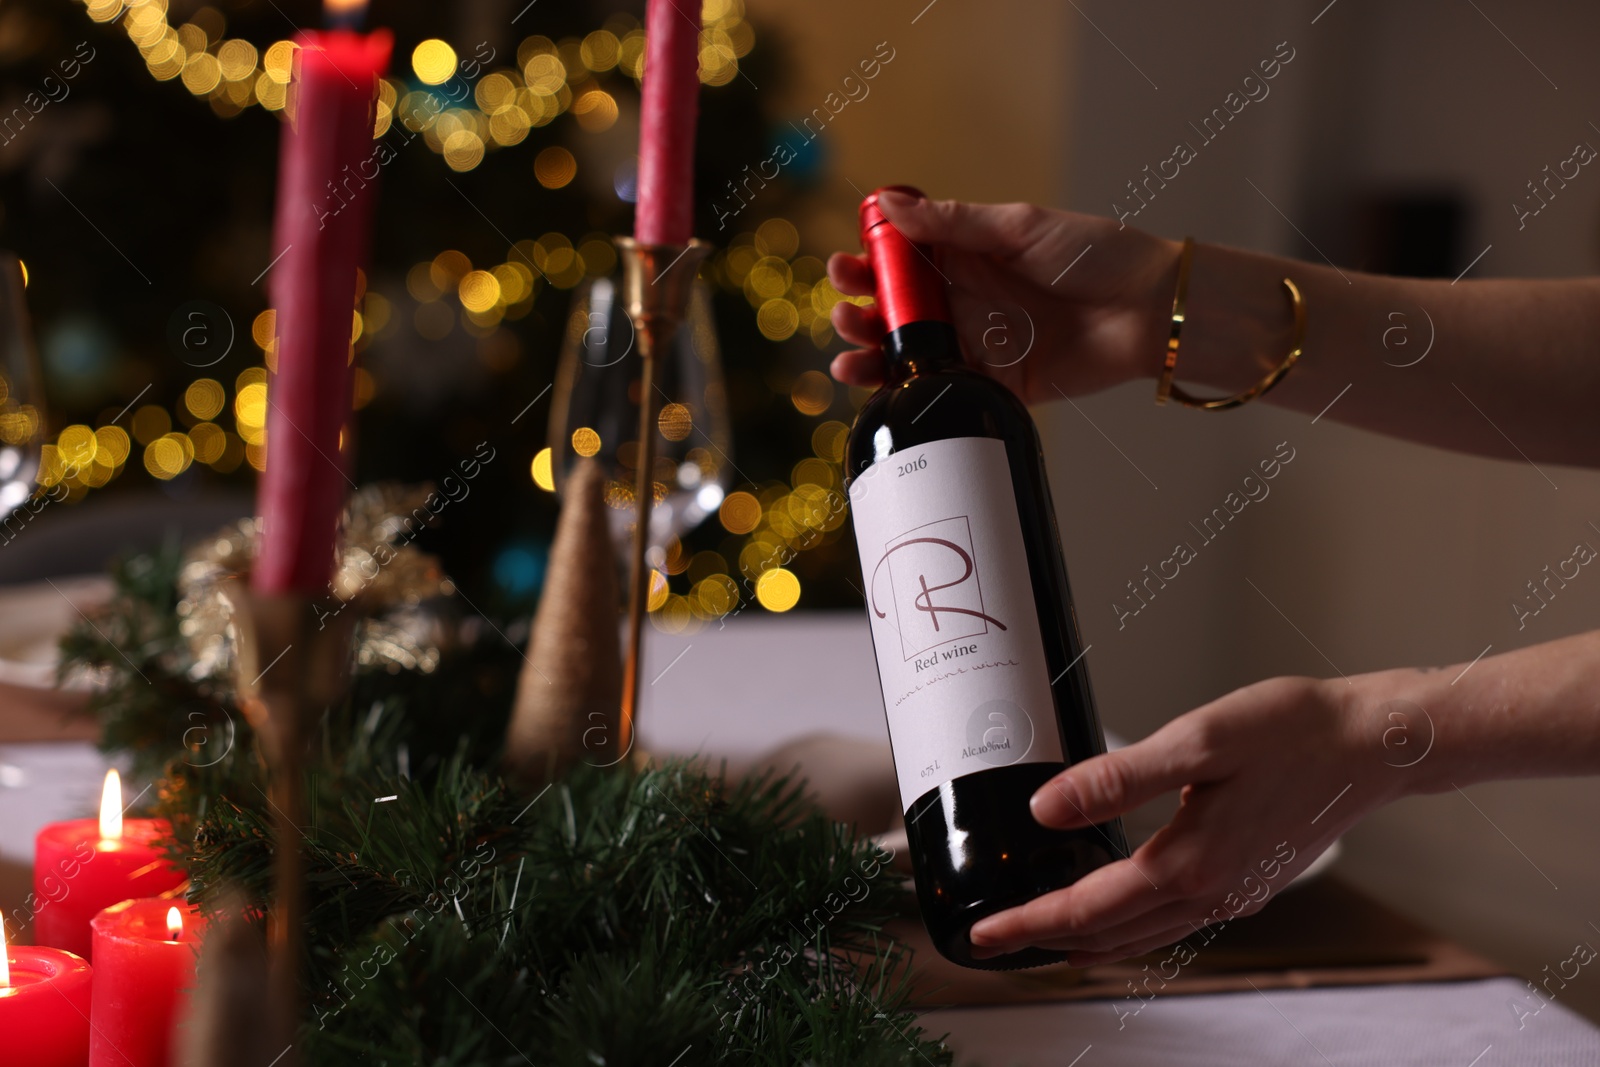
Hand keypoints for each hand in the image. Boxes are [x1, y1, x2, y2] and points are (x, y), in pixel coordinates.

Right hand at [827, 191, 1179, 403]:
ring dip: (872, 360)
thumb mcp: (1020, 226)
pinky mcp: (996, 384)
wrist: (1148, 309)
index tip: (843, 266)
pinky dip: (914, 395)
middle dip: (860, 315)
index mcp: (965, 256)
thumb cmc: (1097, 255)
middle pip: (895, 313)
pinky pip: (945, 392)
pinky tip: (890, 393)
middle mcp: (964, 301)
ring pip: (910, 357)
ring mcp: (977, 343)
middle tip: (845, 314)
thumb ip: (954, 222)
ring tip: (848, 360)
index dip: (866, 265)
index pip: (900, 262)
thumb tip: (890, 203)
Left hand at [967, 675, 1402, 964]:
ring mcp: (1231, 893)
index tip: (982, 936)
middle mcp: (1208, 893)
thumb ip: (1118, 779)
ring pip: (1140, 934)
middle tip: (992, 942)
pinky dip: (1129, 927)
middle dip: (1044, 939)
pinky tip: (1117, 912)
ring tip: (1041, 937)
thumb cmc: (1294, 732)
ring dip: (1085, 940)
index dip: (1028, 923)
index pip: (1086, 909)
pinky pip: (1172, 922)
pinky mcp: (1247, 882)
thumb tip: (1047, 811)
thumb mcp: (1197, 742)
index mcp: (1188, 864)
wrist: (1376, 744)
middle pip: (1107, 933)